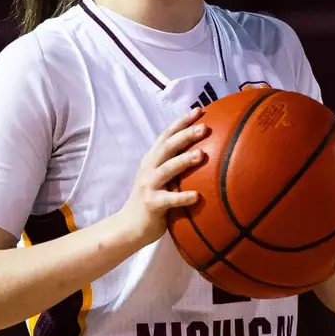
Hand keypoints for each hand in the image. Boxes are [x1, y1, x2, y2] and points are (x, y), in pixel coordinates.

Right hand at [116, 111, 208, 245]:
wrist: (130, 226)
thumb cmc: (152, 200)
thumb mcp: (161, 178)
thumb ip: (174, 165)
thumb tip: (204, 153)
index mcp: (152, 159)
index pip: (167, 135)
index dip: (181, 122)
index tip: (199, 110)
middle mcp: (149, 168)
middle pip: (167, 147)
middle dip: (185, 135)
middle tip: (204, 127)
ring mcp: (149, 186)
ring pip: (167, 169)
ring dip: (184, 160)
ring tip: (202, 154)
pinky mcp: (152, 204)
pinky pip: (169, 200)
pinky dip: (182, 197)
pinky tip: (197, 196)